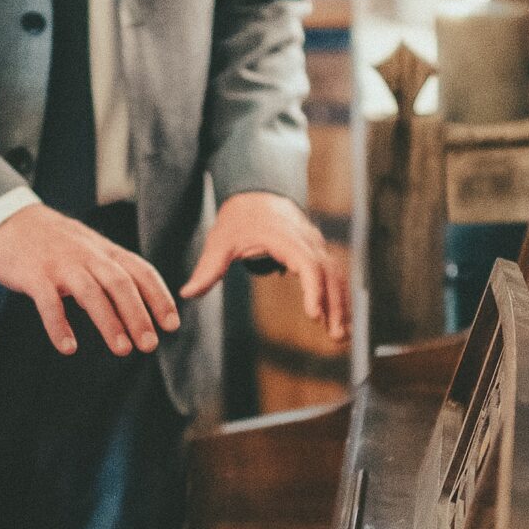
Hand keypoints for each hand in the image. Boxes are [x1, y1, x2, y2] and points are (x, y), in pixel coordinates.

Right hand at [0, 205, 179, 358]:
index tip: (171, 325)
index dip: (159, 298)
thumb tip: (142, 312)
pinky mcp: (34, 275)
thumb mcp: (92, 251)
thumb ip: (114, 275)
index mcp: (106, 252)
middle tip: (149, 345)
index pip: (141, 272)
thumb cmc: (57, 245)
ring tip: (122, 350)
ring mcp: (61, 264)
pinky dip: (59, 325)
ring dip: (109, 322)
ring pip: (90, 292)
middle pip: (120, 283)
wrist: (11, 222)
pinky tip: (68, 348)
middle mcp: (88, 256)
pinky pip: (48, 302)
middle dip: (138, 315)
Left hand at [181, 192, 350, 341]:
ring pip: (336, 274)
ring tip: (340, 335)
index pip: (308, 263)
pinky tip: (338, 318)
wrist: (256, 192)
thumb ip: (208, 269)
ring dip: (341, 304)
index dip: (314, 289)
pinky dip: (339, 295)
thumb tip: (187, 293)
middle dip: (334, 305)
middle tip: (335, 336)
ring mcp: (315, 243)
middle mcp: (305, 239)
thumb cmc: (237, 219)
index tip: (314, 314)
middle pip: (328, 273)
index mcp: (284, 236)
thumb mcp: (220, 241)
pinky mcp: (318, 250)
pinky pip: (334, 273)